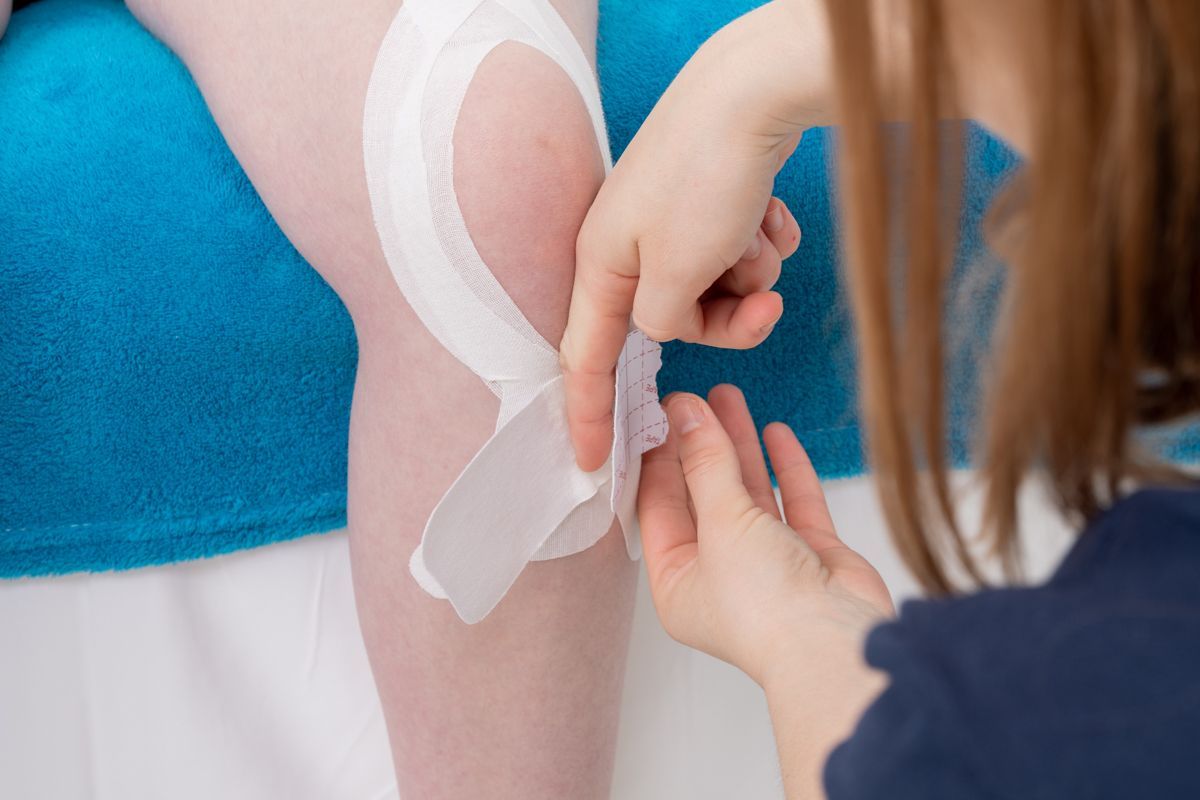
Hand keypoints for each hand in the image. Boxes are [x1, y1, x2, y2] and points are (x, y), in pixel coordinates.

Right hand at [560, 0, 829, 470]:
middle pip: (675, 326)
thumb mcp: (675, 271)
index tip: (594, 464)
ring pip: (717, 291)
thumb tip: (669, 326)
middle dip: (728, 320)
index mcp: (602, 266)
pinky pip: (741, 253)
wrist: (753, 91)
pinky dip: (762, 239)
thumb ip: (664, 322)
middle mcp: (630, 248)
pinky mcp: (713, 204)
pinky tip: (768, 207)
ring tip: (761, 230)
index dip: (588, 415)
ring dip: (750, 272)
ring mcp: (672, 224)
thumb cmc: (704, 176)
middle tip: (763, 302)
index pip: (585, 359)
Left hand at [639, 385, 892, 686]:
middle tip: (693, 394)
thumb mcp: (721, 522)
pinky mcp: (810, 556)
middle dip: (699, 443)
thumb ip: (706, 463)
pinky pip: (793, 502)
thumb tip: (685, 412)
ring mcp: (767, 565)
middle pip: (703, 494)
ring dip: (738, 446)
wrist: (836, 643)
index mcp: (677, 582)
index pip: (658, 506)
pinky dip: (785, 467)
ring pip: (747, 493)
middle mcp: (719, 574)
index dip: (658, 456)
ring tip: (728, 396)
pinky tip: (775, 430)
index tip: (657, 409)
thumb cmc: (764, 605)